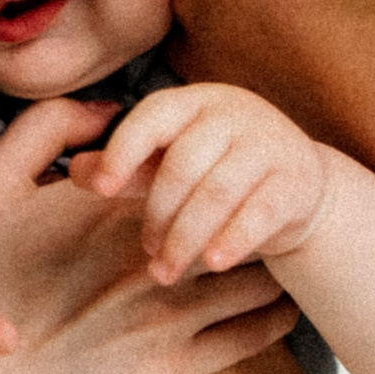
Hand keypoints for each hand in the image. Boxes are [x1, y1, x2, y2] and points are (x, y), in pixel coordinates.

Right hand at [0, 98, 296, 373]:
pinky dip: (275, 315)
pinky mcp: (173, 369)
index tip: (223, 168)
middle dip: (252, 212)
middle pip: (238, 218)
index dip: (216, 167)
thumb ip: (48, 128)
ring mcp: (167, 317)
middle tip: (262, 209)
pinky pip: (254, 335)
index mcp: (117, 209)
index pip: (199, 170)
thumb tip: (108, 108)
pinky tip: (277, 306)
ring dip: (270, 264)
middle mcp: (151, 257)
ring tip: (273, 257)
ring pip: (259, 278)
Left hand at [68, 83, 330, 284]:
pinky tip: (211, 264)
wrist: (298, 185)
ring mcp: (269, 144)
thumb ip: (126, 165)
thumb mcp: (169, 162)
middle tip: (146, 252)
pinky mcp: (296, 181)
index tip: (103, 190)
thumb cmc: (216, 171)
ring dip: (186, 237)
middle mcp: (233, 114)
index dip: (123, 150)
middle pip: (183, 164)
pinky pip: (259, 213)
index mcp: (193, 102)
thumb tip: (76, 170)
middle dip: (158, 214)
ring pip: (217, 193)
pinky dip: (232, 240)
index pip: (152, 117)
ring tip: (165, 271)